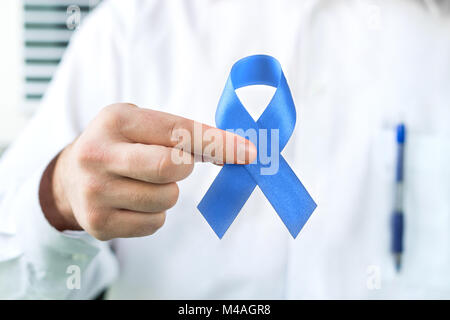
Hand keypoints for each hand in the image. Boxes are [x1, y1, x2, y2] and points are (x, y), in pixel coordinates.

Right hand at [39, 103, 256, 239]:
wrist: (71, 178)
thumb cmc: (119, 145)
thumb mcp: (141, 124)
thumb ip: (184, 134)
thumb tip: (239, 151)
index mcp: (116, 120)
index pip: (179, 131)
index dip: (218, 143)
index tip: (249, 152)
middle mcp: (99, 154)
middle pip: (172, 166)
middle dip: (185, 166)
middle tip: (175, 163)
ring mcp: (96, 192)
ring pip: (167, 198)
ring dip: (168, 191)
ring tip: (144, 182)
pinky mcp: (99, 223)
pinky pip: (155, 222)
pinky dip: (155, 213)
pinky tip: (135, 201)